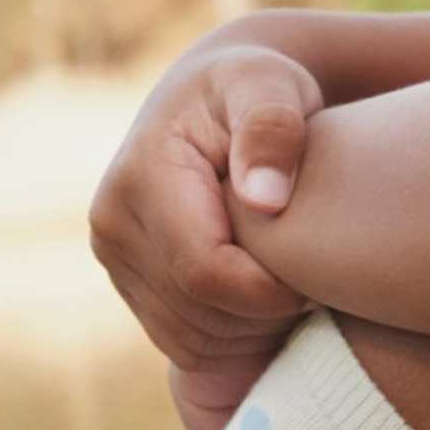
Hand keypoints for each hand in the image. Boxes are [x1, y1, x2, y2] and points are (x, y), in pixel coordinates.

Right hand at [89, 42, 322, 387]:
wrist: (212, 96)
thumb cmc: (255, 88)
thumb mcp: (271, 86)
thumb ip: (273, 130)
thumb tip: (264, 199)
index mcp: (142, 176)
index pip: (206, 273)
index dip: (270, 291)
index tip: (318, 274)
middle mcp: (111, 222)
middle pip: (199, 312)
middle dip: (266, 313)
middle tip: (315, 279)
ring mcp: (114, 258)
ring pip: (191, 338)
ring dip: (252, 331)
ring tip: (293, 284)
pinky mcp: (128, 283)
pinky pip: (183, 343)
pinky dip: (233, 339)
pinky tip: (266, 297)